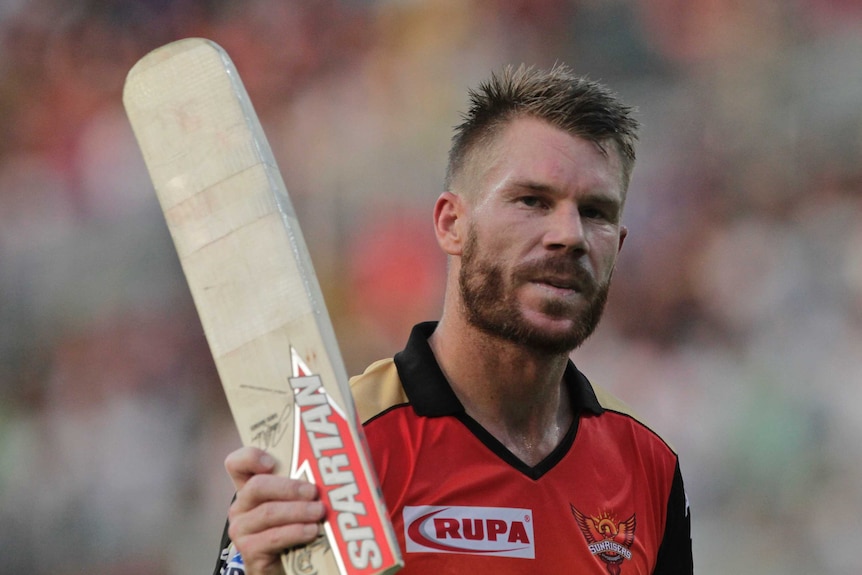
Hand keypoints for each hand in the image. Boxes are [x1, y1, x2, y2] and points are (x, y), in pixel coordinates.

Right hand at [225, 446, 326, 574]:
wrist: (284, 566)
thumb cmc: (294, 526)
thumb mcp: (295, 501)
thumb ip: (303, 484)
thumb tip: (334, 470)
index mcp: (250, 488)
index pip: (237, 464)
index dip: (251, 457)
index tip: (272, 462)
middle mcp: (240, 507)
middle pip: (257, 486)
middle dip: (289, 486)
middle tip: (314, 491)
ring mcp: (242, 530)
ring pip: (268, 513)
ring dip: (298, 510)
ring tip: (320, 512)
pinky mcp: (249, 552)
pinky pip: (272, 538)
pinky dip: (295, 532)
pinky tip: (312, 531)